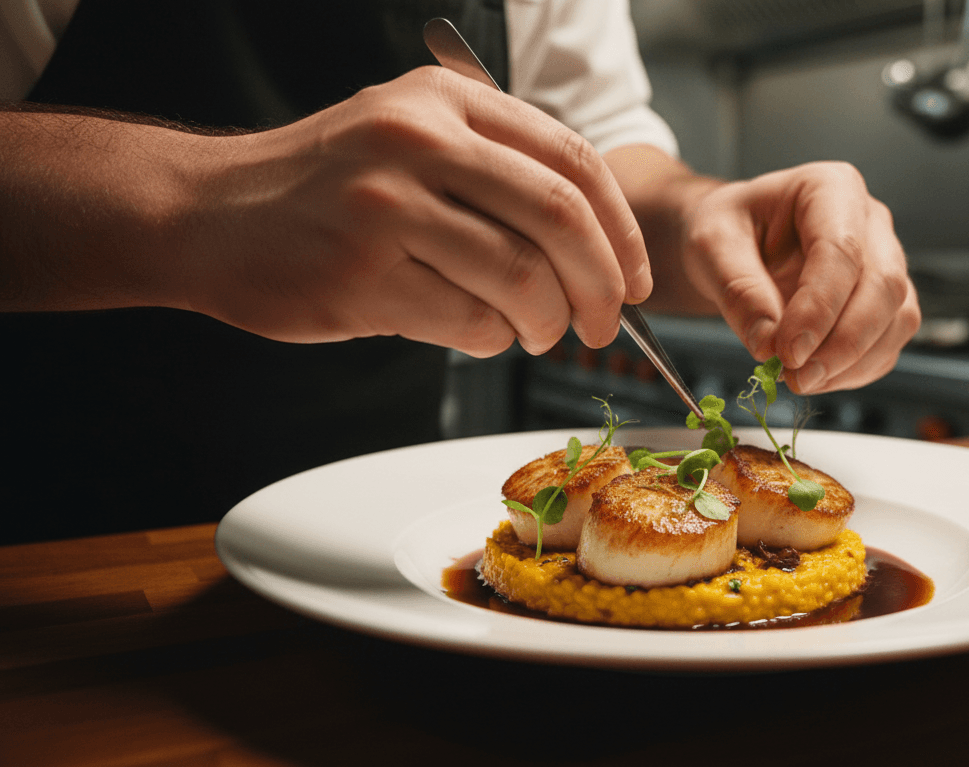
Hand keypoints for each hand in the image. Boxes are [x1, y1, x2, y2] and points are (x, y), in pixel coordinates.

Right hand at [181, 66, 649, 354]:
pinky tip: (477, 331)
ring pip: (521, 277)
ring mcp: (386, 207)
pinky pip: (469, 322)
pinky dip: (492, 339)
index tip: (636, 278)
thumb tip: (599, 247)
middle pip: (561, 218)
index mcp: (446, 100)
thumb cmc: (326, 188)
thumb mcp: (410, 137)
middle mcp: (418, 140)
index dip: (622, 231)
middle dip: (603, 286)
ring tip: (535, 332)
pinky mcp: (361, 276)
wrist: (207, 215)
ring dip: (547, 322)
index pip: (574, 161)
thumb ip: (498, 169)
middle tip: (606, 324)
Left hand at [681, 161, 919, 392]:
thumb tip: (767, 342)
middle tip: (796, 376)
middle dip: (843, 343)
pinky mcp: (886, 303)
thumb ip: (738, 289)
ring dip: (853, 362)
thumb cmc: (730, 229)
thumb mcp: (712, 245)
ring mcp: (886, 261)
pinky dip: (856, 371)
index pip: (840, 251)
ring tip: (801, 380)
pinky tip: (817, 377)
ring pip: (898, 318)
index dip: (819, 308)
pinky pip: (889, 343)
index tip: (788, 351)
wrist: (738, 241)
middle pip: (883, 287)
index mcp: (830, 188)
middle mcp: (870, 221)